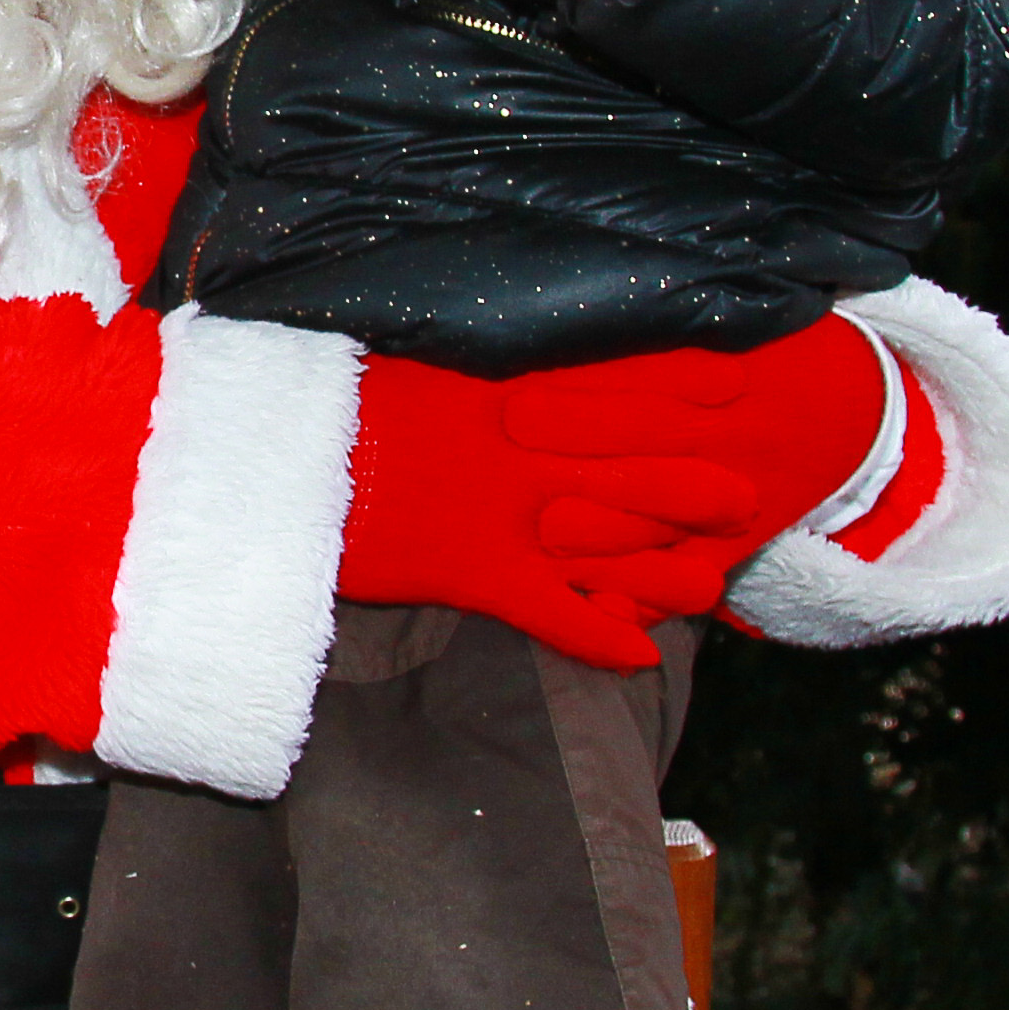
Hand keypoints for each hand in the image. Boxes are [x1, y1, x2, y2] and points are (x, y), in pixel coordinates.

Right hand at [340, 319, 884, 669]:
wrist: (262, 455)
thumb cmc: (314, 403)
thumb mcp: (390, 360)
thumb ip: (446, 363)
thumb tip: (471, 351)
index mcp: (495, 388)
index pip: (604, 380)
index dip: (672, 383)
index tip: (729, 380)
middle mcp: (514, 449)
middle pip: (625, 463)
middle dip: (689, 482)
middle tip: (746, 496)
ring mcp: (499, 510)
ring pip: (608, 538)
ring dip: (662, 567)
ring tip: (713, 590)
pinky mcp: (472, 570)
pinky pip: (550, 610)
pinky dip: (595, 636)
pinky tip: (637, 657)